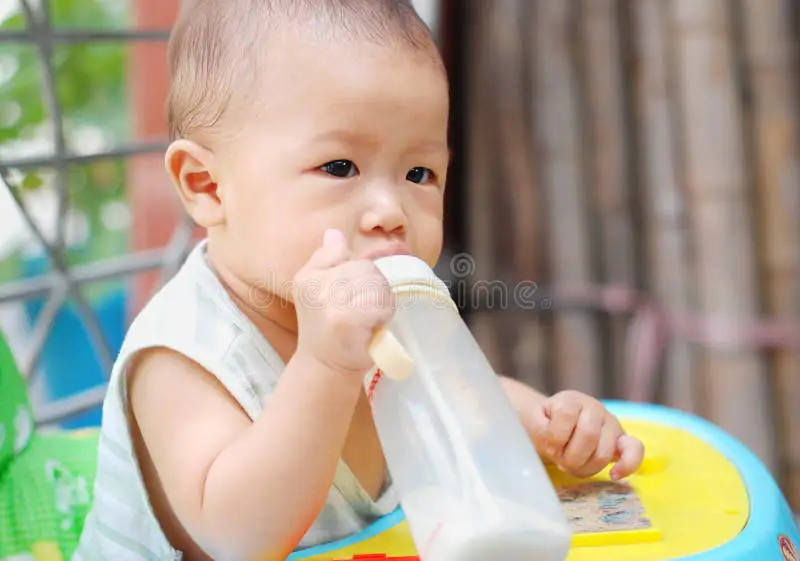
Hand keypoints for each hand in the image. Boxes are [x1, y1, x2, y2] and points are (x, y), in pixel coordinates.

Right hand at [293, 229, 394, 377]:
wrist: (325, 367)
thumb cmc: (328, 328)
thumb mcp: (319, 291)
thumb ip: (327, 260)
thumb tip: (333, 233)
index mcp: (307, 276)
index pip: (343, 252)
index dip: (358, 273)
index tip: (350, 295)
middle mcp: (314, 285)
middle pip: (366, 267)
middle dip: (373, 288)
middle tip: (364, 310)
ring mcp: (329, 302)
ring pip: (376, 283)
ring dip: (381, 303)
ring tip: (369, 319)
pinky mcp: (346, 319)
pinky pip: (380, 304)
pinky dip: (383, 315)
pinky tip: (372, 327)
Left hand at [529, 390, 643, 479]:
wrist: (556, 426)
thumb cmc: (544, 425)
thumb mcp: (534, 422)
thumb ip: (539, 428)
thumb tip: (548, 438)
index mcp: (571, 399)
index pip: (566, 415)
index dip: (554, 438)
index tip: (548, 447)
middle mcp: (594, 407)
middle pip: (588, 436)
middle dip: (570, 456)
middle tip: (560, 460)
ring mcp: (611, 423)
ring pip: (604, 452)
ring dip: (585, 467)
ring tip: (573, 465)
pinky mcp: (623, 440)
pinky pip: (635, 451)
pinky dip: (627, 465)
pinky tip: (614, 475)